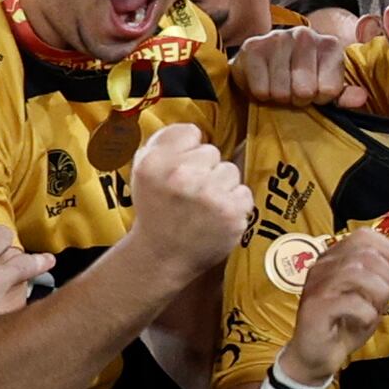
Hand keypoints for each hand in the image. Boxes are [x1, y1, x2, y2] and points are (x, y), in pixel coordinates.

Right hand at [121, 121, 252, 276]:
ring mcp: (208, 194)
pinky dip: (234, 205)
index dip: (188, 150)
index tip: (181, 168)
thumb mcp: (145, 172)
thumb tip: (197, 131)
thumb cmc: (156, 211)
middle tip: (190, 193)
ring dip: (221, 187)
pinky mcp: (231, 213)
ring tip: (203, 206)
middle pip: (212, 152)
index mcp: (154, 162)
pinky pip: (244, 193)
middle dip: (204, 170)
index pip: (190, 132)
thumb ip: (166, 145)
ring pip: (230, 171)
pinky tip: (216, 217)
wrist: (162, 257)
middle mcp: (181, 175)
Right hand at [236, 26, 360, 108]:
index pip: (329, 90)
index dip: (319, 99)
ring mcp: (278, 37)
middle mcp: (306, 35)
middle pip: (304, 91)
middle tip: (292, 90)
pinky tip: (263, 82)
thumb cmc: (300, 79)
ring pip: (282, 91)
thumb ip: (344, 96)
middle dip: (297, 99)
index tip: (314, 92)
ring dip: (278, 97)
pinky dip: (261, 94)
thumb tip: (361, 98)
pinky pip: (261, 89)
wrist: (262, 66)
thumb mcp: (326, 88)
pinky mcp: (253, 46)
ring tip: (278, 86)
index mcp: (330, 45)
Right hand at [285, 223, 388, 379]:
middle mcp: (323, 265)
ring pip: (357, 273)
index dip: (387, 254)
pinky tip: (363, 321)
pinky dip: (366, 314)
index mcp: (336, 256)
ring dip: (377, 293)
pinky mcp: (315, 308)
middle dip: (387, 277)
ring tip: (374, 308)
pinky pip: (350, 302)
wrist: (317, 354)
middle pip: (366, 254)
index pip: (366, 235)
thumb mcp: (378, 295)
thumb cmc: (346, 321)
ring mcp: (317, 285)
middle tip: (384, 297)